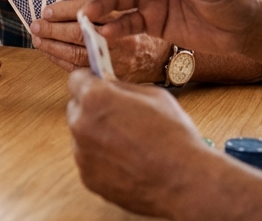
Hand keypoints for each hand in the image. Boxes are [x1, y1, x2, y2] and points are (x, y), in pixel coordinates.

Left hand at [31, 0, 172, 81]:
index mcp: (128, 18)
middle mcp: (122, 43)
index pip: (89, 12)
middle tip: (36, 24)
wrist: (170, 60)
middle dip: (53, 29)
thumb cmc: (154, 26)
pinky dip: (62, 61)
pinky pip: (81, 70)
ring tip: (37, 38)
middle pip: (79, 34)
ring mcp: (117, 62)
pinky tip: (50, 52)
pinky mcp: (112, 76)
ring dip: (53, 46)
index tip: (47, 9)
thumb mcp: (141, 2)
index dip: (65, 11)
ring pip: (77, 54)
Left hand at [66, 69, 211, 217]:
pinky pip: (90, 161)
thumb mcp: (153, 95)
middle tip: (118, 116)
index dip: (90, 81)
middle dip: (93, 109)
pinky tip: (127, 162)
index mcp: (95, 99)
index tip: (99, 85)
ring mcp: (82, 155)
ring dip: (97, 135)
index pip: (76, 79)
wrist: (185, 181)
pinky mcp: (88, 178)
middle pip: (77, 108)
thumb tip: (110, 86)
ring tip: (128, 143)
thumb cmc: (174, 136)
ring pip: (82, 136)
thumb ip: (123, 88)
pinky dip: (102, 160)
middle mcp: (81, 125)